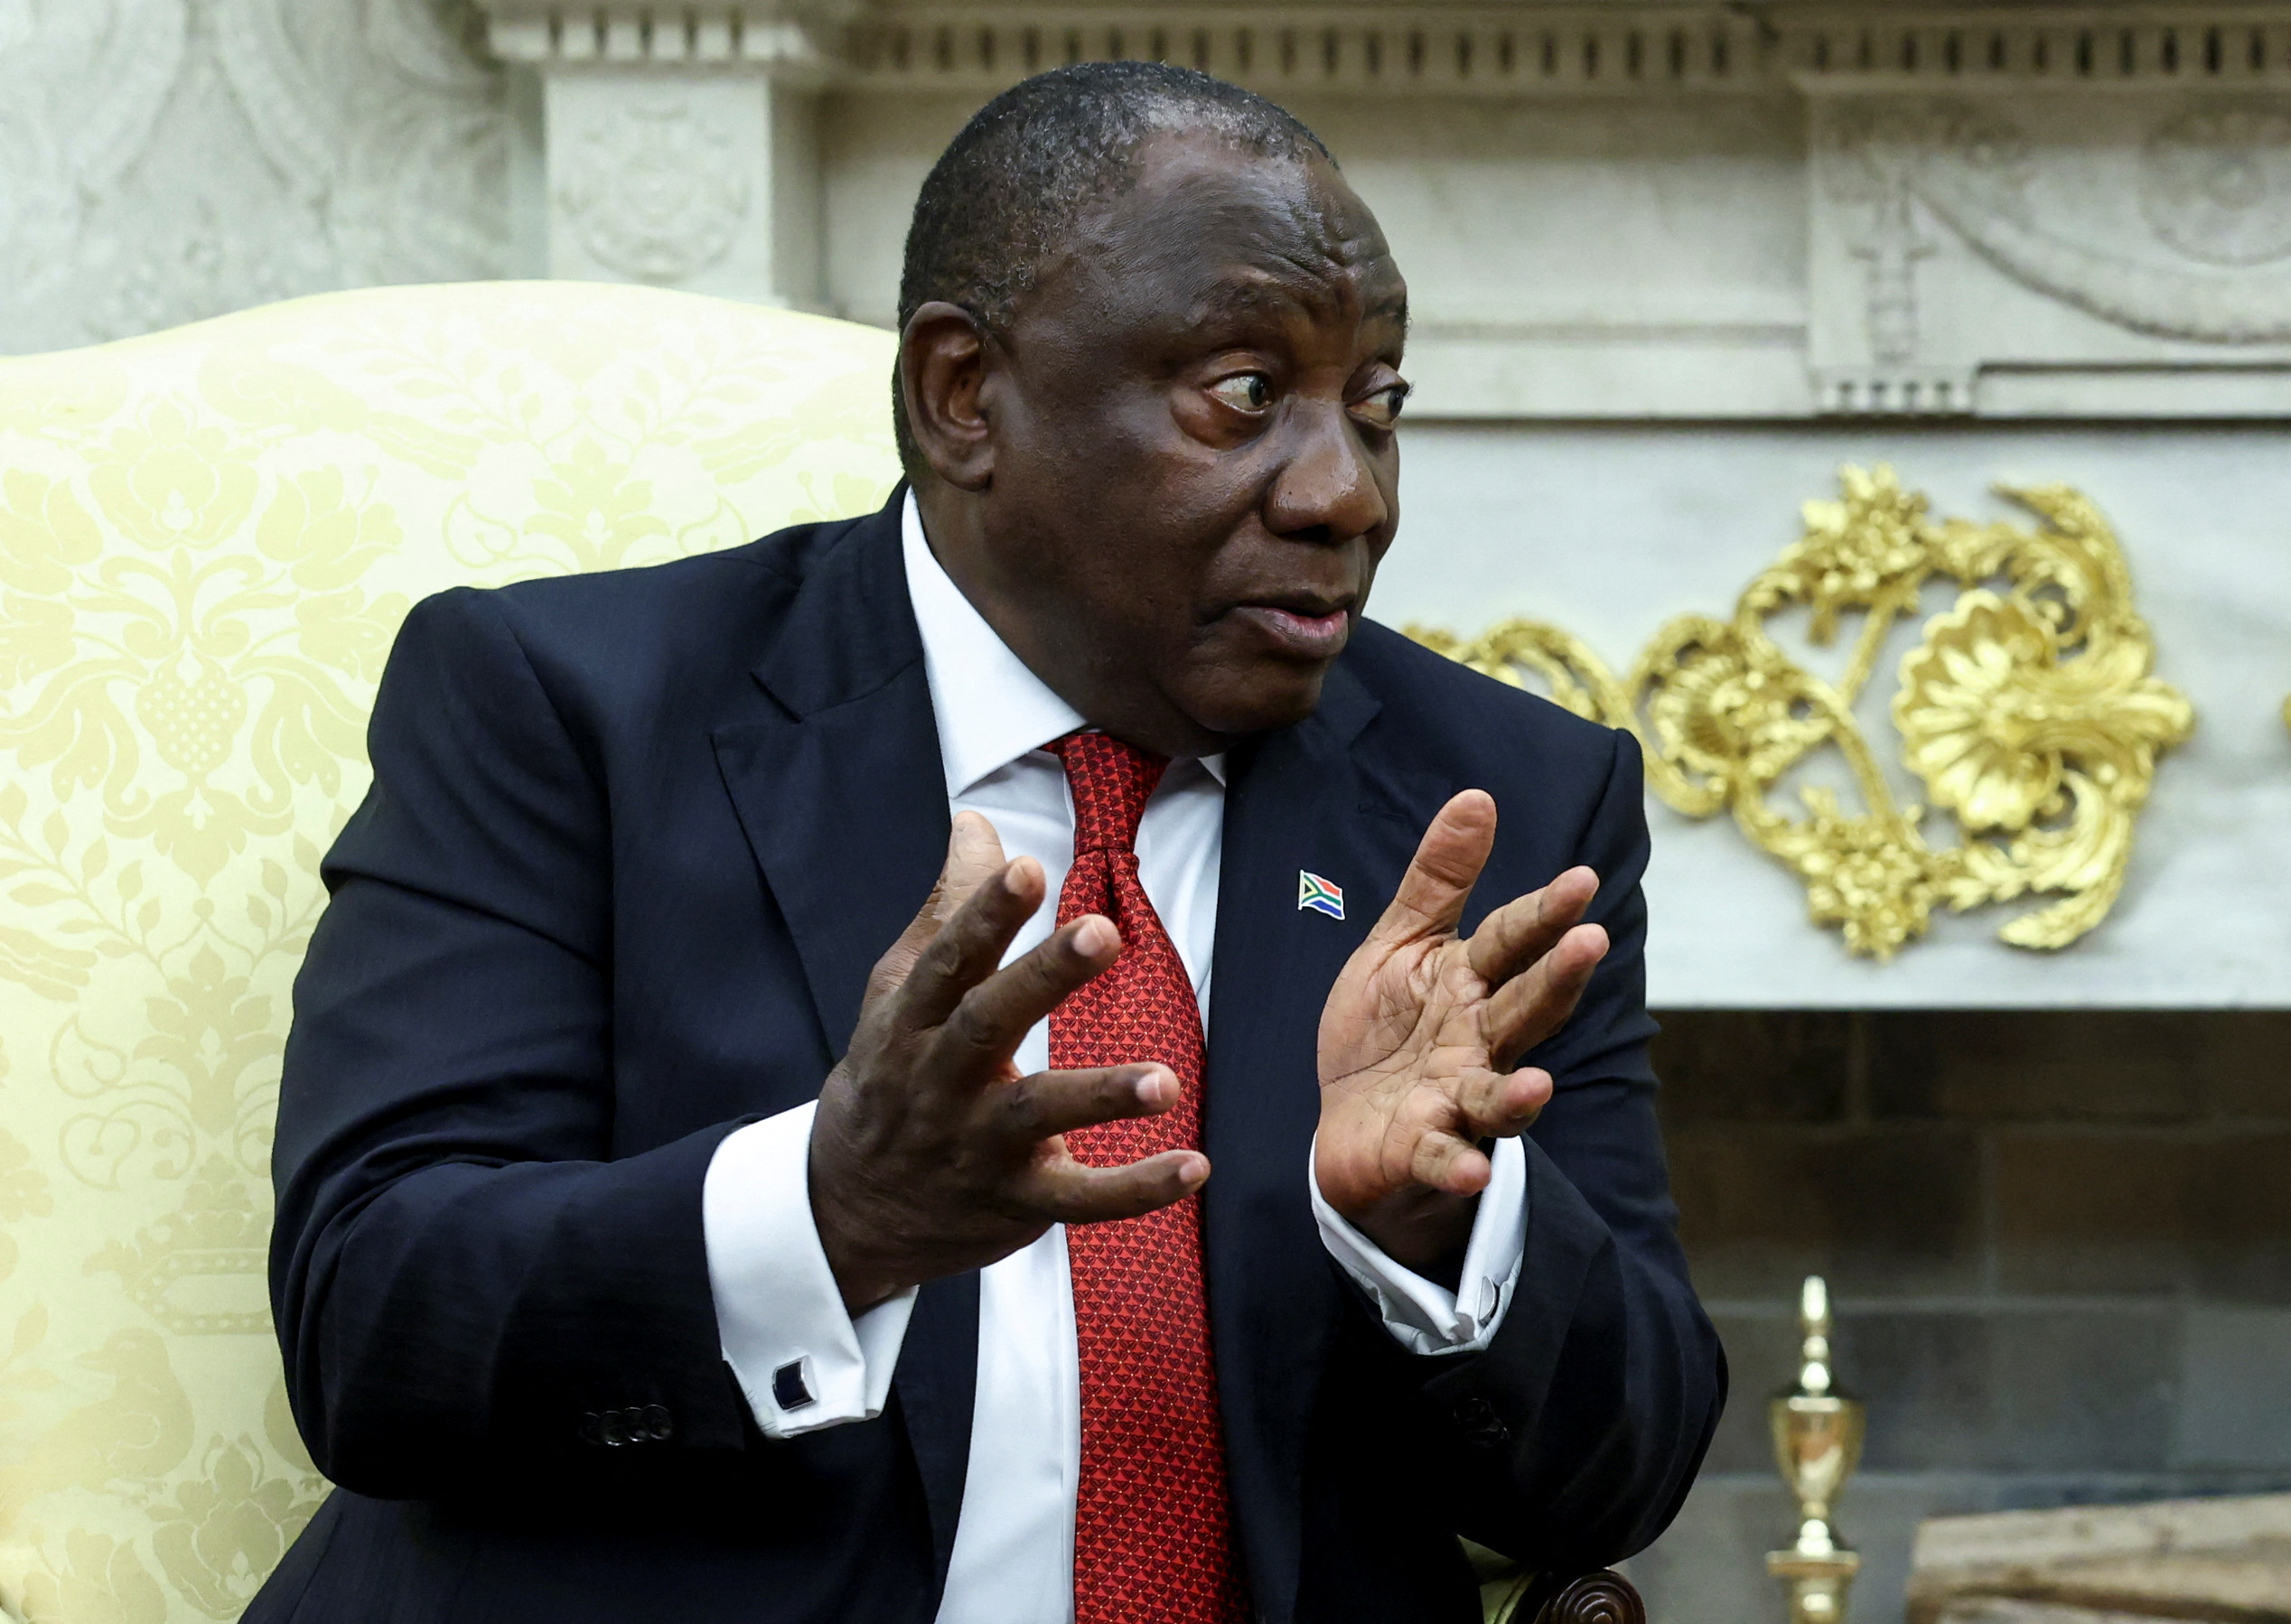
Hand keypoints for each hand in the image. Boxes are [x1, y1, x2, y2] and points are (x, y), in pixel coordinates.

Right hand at [808, 812, 1209, 1311]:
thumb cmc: (890, 1077)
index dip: (983, 913)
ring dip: (1101, 1096)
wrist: (849, 1209)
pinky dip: (1136, 1189)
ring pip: (1036, 1115)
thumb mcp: (899, 995)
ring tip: (1166, 1080)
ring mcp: (976, 1145)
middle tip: (1102, 931)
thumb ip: (948, 910)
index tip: (1025, 866)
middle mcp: (939, 1080)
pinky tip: (1195, 1165)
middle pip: (989, 1023)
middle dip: (1043, 977)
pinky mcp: (1015, 1202)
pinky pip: (1080, 1201)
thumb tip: (978, 822)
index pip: (947, 959)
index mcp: (912, 1021)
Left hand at [1314, 790, 1609, 1275]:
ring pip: (1497, 1095)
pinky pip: (1441, 1157)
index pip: (1512, 941)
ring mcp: (1454, 1098)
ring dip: (1518, 1095)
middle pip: (1524, 1008)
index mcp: (1470, 982)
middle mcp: (1477, 1040)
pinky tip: (1469, 1169)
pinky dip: (1454, 1164)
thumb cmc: (1385, 1031)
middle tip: (1591, 941)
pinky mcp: (1423, 1149)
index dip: (1544, 910)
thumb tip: (1478, 796)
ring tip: (1540, 1085)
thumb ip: (1438, 881)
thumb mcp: (1401, 946)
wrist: (1348, 1126)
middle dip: (1557, 978)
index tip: (1583, 878)